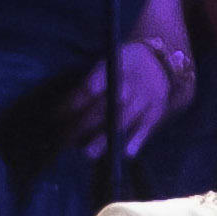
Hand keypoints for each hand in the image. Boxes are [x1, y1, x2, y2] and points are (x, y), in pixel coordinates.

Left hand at [60, 34, 190, 160]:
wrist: (160, 62)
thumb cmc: (124, 67)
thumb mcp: (109, 63)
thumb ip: (91, 82)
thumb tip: (64, 110)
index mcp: (114, 68)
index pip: (89, 88)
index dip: (71, 103)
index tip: (56, 117)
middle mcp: (130, 83)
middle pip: (103, 107)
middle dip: (81, 125)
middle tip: (64, 139)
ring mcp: (144, 98)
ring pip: (121, 120)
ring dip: (104, 138)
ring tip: (88, 153)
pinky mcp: (156, 111)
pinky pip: (146, 127)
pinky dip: (137, 140)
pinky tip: (127, 154)